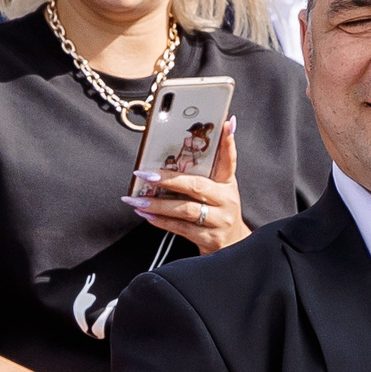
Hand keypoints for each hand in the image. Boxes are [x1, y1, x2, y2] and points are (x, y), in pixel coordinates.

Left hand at [129, 118, 248, 253]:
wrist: (234, 247)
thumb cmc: (219, 213)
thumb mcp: (219, 191)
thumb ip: (206, 172)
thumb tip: (182, 153)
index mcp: (228, 184)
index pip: (229, 160)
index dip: (228, 142)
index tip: (225, 123)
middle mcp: (226, 201)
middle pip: (196, 187)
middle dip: (168, 179)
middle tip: (144, 174)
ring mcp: (218, 221)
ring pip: (185, 210)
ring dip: (157, 204)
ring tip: (135, 200)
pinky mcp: (209, 239)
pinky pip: (180, 228)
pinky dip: (160, 221)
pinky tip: (145, 214)